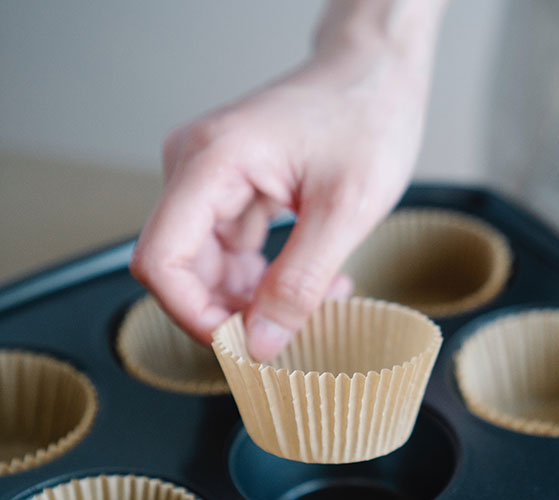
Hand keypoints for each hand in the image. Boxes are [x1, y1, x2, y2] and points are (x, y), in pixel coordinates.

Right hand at [130, 3, 440, 359]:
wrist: (378, 75)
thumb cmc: (368, 117)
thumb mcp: (345, 210)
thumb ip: (300, 282)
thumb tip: (261, 343)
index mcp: (212, 162)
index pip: (161, 260)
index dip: (192, 315)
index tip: (241, 346)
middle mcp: (196, 169)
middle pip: (181, 271)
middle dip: (231, 313)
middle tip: (290, 332)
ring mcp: (210, 182)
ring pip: (207, 270)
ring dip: (255, 301)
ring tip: (317, 302)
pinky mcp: (230, 193)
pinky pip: (230, 255)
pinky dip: (265, 281)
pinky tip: (312, 284)